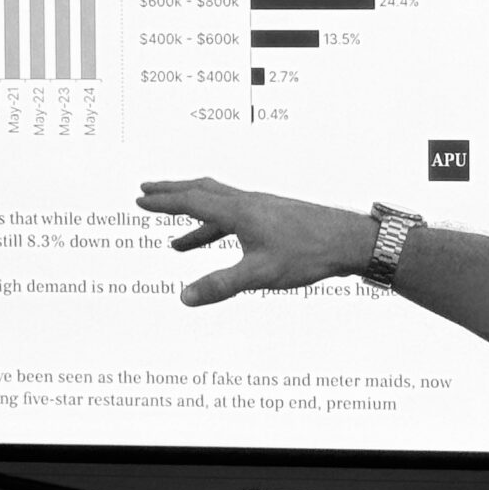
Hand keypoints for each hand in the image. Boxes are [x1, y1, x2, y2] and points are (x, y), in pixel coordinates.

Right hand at [136, 176, 373, 307]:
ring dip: (194, 218)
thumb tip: (184, 298)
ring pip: (219, 205)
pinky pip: (235, 219)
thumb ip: (221, 285)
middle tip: (146, 192)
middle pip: (201, 191)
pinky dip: (218, 230)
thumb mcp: (260, 274)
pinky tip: (222, 249)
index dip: (163, 202)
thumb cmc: (308, 253)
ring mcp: (262, 208)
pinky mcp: (274, 218)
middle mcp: (248, 203)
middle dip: (172, 193)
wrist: (349, 240)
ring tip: (174, 245)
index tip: (139, 198)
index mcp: (240, 211)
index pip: (192, 201)